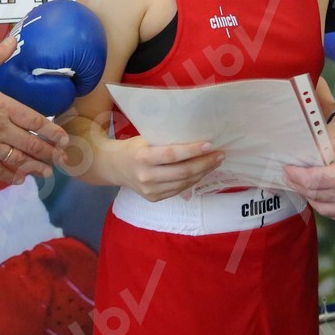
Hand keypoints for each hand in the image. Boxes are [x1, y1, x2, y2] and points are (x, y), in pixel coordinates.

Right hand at [0, 37, 70, 183]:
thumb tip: (13, 40)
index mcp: (2, 106)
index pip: (34, 120)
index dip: (52, 131)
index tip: (64, 139)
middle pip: (31, 143)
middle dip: (49, 153)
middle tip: (62, 159)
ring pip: (17, 160)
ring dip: (34, 167)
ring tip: (47, 172)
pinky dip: (9, 176)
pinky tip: (20, 179)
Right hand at [108, 137, 223, 201]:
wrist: (115, 167)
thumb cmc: (134, 147)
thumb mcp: (145, 139)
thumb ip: (166, 141)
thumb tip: (196, 136)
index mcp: (142, 157)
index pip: (172, 155)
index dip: (192, 151)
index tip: (210, 145)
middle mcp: (146, 176)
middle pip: (182, 172)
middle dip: (204, 163)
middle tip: (220, 154)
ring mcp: (150, 191)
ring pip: (184, 183)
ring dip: (203, 173)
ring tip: (215, 162)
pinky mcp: (154, 198)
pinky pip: (179, 190)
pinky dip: (193, 180)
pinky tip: (202, 171)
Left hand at [283, 129, 334, 220]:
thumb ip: (327, 147)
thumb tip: (308, 153)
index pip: (311, 180)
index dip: (295, 176)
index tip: (286, 169)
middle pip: (314, 195)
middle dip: (298, 185)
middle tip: (289, 176)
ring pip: (323, 208)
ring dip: (310, 197)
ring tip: (302, 185)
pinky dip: (324, 206)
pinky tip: (319, 196)